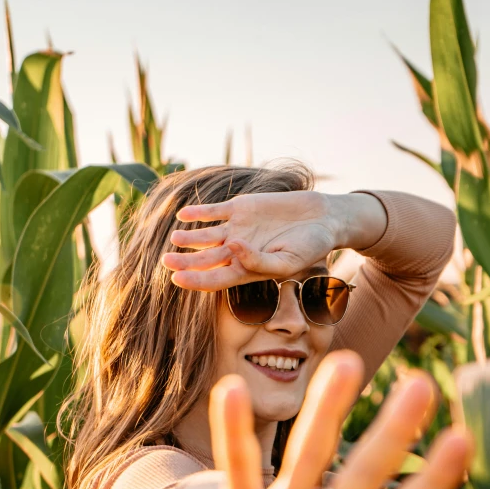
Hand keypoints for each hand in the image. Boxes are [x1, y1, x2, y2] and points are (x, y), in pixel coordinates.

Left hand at [162, 190, 336, 290]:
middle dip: (185, 261)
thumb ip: (258, 261)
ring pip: (205, 236)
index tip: (177, 280)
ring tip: (175, 238)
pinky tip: (185, 214)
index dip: (195, 281)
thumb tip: (231, 248)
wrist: (323, 218)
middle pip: (205, 259)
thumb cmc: (309, 247)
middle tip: (166, 261)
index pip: (215, 279)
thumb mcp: (288, 262)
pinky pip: (214, 211)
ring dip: (189, 237)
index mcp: (247, 270)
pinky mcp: (240, 208)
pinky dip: (199, 212)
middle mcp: (237, 251)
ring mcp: (237, 229)